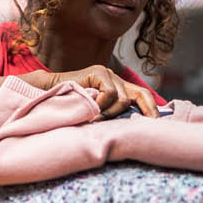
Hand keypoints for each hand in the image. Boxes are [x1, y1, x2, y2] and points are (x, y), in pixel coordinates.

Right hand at [19, 65, 157, 119]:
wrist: (45, 93)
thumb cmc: (70, 108)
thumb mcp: (95, 114)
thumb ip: (111, 116)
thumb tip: (132, 131)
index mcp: (118, 88)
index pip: (142, 97)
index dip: (151, 111)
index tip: (157, 127)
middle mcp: (116, 79)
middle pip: (141, 94)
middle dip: (146, 111)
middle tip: (142, 127)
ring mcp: (107, 74)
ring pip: (123, 99)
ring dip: (111, 113)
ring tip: (95, 119)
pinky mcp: (98, 71)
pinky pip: (110, 93)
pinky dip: (103, 105)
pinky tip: (91, 109)